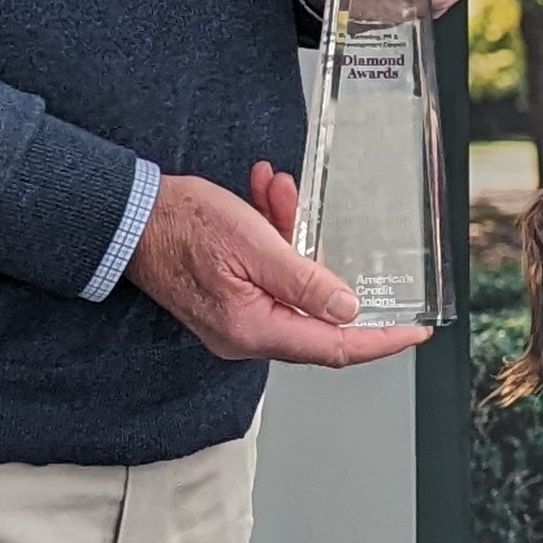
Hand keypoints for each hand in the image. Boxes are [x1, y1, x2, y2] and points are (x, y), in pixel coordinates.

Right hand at [125, 164, 429, 367]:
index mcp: (255, 329)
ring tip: (276, 194)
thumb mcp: (254, 244)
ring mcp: (237, 319)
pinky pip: (269, 274)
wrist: (127, 217)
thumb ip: (305, 281)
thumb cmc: (180, 226)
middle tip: (311, 216)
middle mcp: (247, 334)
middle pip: (315, 311)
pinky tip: (264, 200)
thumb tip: (348, 309)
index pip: (336, 347)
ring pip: (292, 283)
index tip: (415, 330)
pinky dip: (274, 237)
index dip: (381, 339)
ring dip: (293, 236)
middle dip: (323, 260)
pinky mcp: (230, 299)